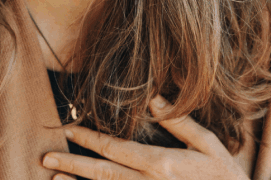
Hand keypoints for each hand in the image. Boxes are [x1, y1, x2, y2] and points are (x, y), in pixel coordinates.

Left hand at [41, 95, 248, 179]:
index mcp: (160, 164)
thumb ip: (179, 122)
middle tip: (46, 156)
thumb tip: (152, 98)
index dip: (89, 138)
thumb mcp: (208, 144)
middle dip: (72, 163)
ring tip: (53, 178)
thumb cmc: (224, 177)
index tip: (70, 129)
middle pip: (102, 173)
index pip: (116, 148)